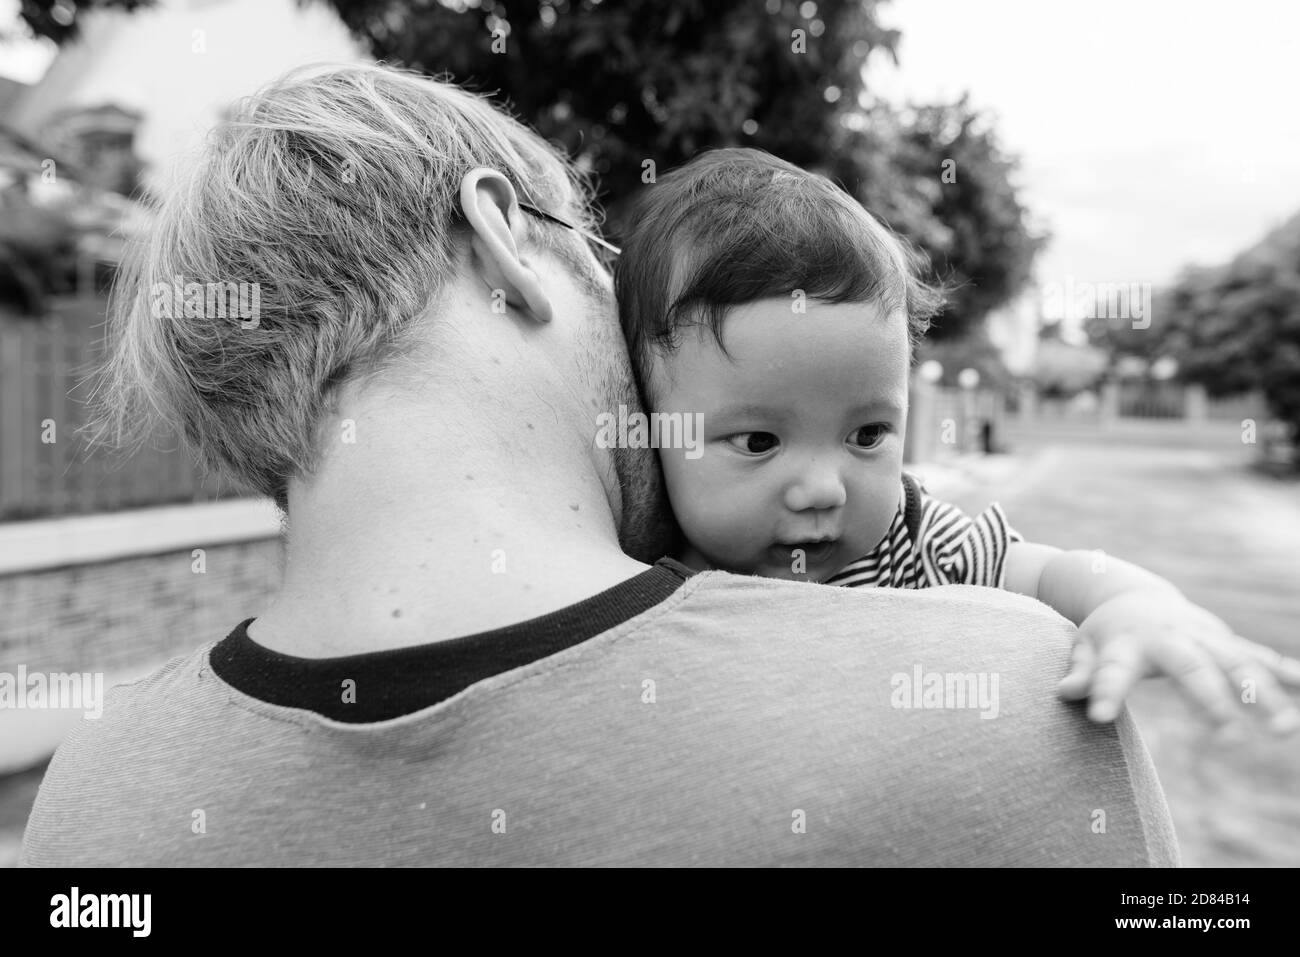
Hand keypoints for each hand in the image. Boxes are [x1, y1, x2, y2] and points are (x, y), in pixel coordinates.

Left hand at [1059, 587, 1299, 733]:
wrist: (1132, 597)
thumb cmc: (1105, 635)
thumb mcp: (1083, 648)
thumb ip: (1079, 672)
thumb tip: (1063, 692)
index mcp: (1124, 645)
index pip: (1110, 672)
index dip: (1104, 693)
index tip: (1099, 718)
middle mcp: (1168, 639)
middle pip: (1190, 668)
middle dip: (1210, 700)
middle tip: (1228, 737)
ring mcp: (1201, 637)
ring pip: (1237, 662)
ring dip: (1263, 693)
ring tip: (1283, 730)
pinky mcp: (1224, 640)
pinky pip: (1259, 656)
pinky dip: (1285, 671)